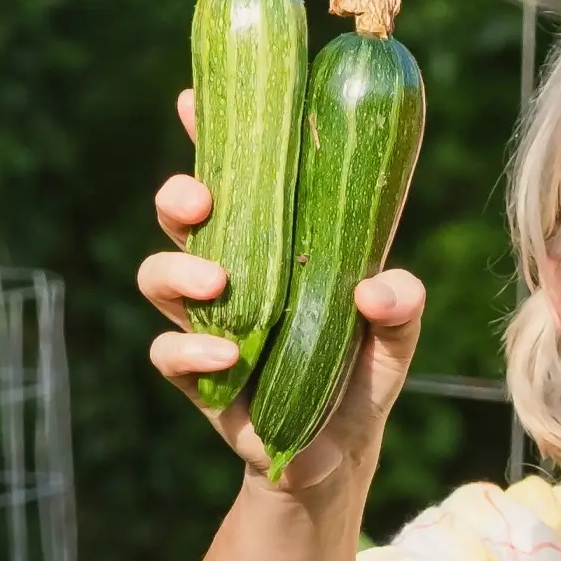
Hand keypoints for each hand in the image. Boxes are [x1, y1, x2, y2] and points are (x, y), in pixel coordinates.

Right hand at [140, 88, 428, 491]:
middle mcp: (233, 275)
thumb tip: (377, 286)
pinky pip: (167, 353)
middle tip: (201, 201)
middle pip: (181, 218)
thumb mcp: (395, 338)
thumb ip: (401, 306)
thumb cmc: (360, 378)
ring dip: (177, 270)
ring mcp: (207, 324)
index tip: (191, 101)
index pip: (237, 179)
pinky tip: (225, 358)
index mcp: (276, 246)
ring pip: (158, 276)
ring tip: (217, 284)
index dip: (210, 137)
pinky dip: (189, 351)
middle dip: (178, 197)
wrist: (339, 459)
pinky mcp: (197, 377)